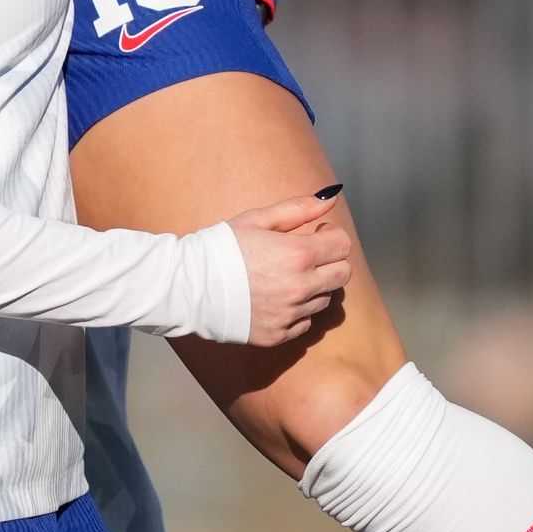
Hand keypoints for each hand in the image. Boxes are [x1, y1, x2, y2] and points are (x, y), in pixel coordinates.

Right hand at [226, 186, 356, 348]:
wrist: (190, 286)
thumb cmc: (222, 247)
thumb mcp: (258, 219)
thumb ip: (298, 209)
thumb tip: (330, 197)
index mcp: (298, 255)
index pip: (342, 245)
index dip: (332, 235)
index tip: (317, 233)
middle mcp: (299, 287)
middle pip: (342, 275)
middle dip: (331, 261)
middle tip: (308, 256)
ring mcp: (290, 314)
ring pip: (324, 300)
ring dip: (313, 287)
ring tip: (285, 277)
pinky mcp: (278, 335)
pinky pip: (304, 323)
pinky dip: (297, 311)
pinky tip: (275, 298)